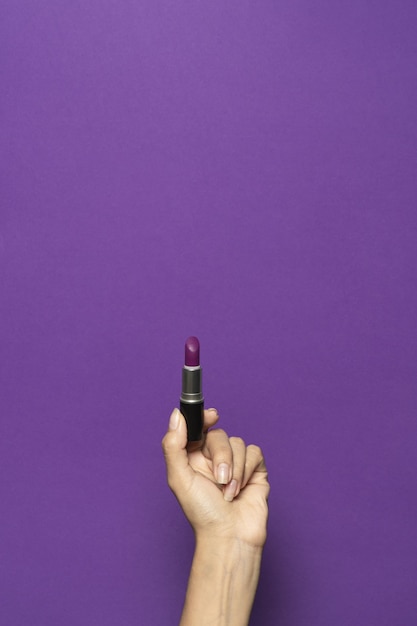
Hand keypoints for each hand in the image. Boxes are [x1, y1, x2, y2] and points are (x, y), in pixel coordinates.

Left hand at [162, 408, 268, 547]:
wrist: (230, 536)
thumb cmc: (202, 513)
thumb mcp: (179, 478)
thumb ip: (174, 445)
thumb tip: (177, 416)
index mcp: (193, 457)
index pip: (198, 427)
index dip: (204, 418)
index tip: (212, 416)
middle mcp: (213, 458)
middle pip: (219, 435)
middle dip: (221, 456)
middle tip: (219, 479)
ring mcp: (235, 463)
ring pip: (238, 443)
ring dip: (234, 469)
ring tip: (229, 491)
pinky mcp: (254, 470)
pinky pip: (254, 452)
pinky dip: (247, 470)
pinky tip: (241, 489)